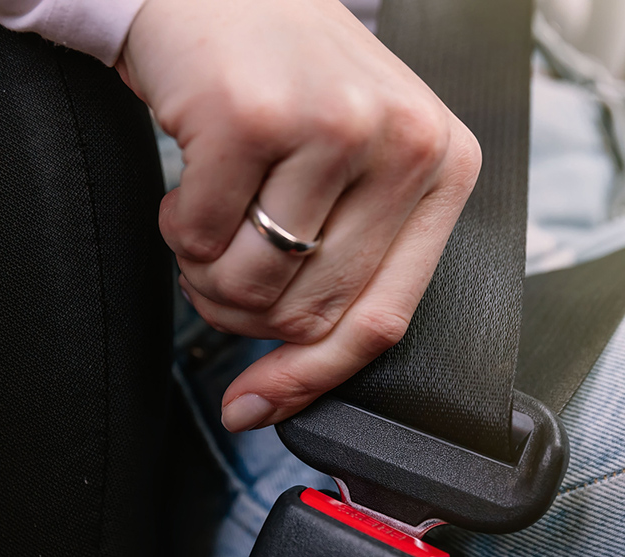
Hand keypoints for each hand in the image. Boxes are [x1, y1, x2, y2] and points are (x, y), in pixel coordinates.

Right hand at [117, 0, 480, 431]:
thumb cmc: (286, 83)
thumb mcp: (354, 164)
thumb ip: (347, 264)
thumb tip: (276, 397)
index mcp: (445, 165)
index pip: (385, 318)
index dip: (313, 379)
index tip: (258, 405)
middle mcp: (404, 143)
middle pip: (313, 314)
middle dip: (246, 315)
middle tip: (221, 268)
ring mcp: (331, 126)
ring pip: (255, 287)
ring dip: (209, 274)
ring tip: (212, 217)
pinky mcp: (252, 119)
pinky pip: (201, 239)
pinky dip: (179, 228)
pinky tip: (191, 181)